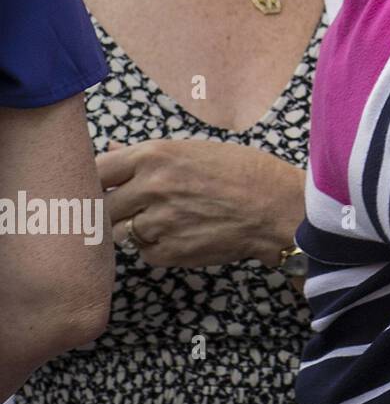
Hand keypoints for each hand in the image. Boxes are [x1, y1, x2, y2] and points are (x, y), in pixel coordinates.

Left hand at [102, 138, 305, 267]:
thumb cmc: (246, 173)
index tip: (101, 184)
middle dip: (114, 206)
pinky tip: (182, 234)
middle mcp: (150, 188)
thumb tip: (112, 152)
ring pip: (118, 231)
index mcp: (155, 156)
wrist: (279, 209)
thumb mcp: (197, 150)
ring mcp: (157, 223)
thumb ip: (150, 156)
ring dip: (132, 227)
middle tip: (135, 205)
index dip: (96, 178)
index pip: (96, 169)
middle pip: (101, 204)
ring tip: (164, 219)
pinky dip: (155, 246)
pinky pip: (143, 251)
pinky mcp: (167, 253)